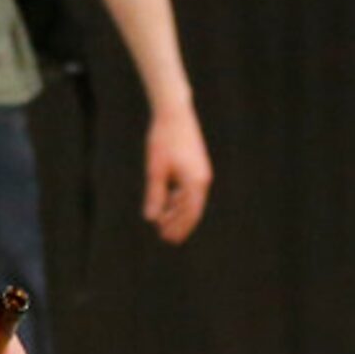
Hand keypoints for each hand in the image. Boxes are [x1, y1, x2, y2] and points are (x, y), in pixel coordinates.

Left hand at [142, 104, 212, 243]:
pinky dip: (178, 198)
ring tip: (163, 223)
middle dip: (179, 224)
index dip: (179, 228)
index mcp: (195, 183)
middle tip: (165, 238)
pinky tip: (167, 203)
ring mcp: (200, 173)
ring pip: (190, 199)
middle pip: (191, 209)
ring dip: (177, 212)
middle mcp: (202, 180)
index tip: (168, 239)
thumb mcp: (155, 170)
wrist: (174, 114)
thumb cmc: (163, 140)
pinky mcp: (196, 166)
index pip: (189, 213)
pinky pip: (189, 189)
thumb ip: (155, 195)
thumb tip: (151, 218)